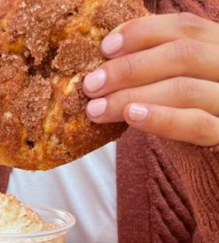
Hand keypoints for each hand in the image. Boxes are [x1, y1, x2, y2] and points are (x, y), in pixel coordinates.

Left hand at [83, 13, 218, 145]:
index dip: (142, 33)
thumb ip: (155, 70)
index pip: (184, 28)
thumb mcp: (177, 85)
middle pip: (182, 55)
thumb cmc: (191, 117)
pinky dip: (160, 118)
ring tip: (96, 109)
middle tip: (91, 85)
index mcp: (218, 48)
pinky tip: (130, 116)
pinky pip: (194, 124)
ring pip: (182, 89)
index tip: (104, 48)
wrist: (213, 160)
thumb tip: (103, 66)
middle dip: (128, 69)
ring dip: (131, 96)